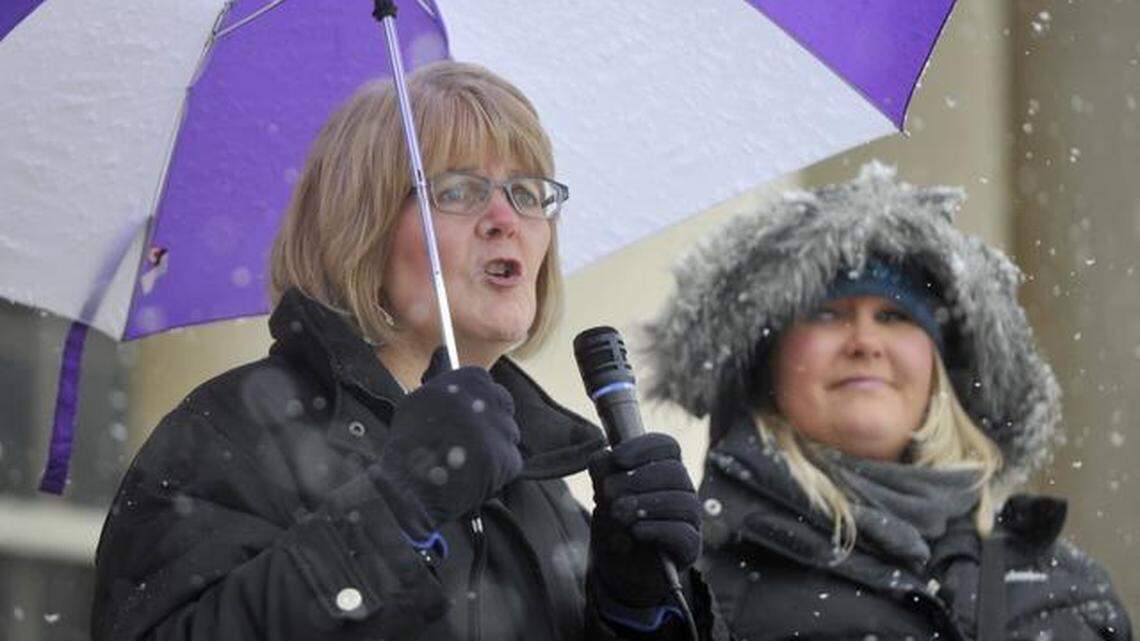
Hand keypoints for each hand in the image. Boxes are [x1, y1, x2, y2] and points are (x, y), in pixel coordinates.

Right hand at [373, 348, 522, 530]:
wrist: (407, 491)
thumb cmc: (408, 445)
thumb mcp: (417, 400)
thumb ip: (438, 375)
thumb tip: (443, 351)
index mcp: (464, 382)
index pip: (484, 381)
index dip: (477, 399)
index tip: (467, 414)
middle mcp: (484, 401)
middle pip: (503, 404)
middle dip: (491, 420)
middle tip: (469, 440)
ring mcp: (498, 430)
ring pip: (509, 432)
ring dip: (495, 445)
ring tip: (468, 460)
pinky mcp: (507, 458)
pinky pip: (512, 459)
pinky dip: (499, 469)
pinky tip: (476, 474)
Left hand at [587, 433, 700, 607]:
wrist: (618, 566)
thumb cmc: (614, 523)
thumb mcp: (602, 494)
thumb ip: (602, 471)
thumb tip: (606, 457)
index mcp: (663, 468)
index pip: (666, 445)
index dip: (643, 448)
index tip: (617, 459)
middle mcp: (682, 489)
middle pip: (675, 471)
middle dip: (638, 480)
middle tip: (609, 494)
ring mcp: (690, 518)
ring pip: (682, 501)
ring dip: (644, 505)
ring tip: (617, 514)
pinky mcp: (690, 547)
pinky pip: (683, 533)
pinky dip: (656, 529)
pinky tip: (635, 531)